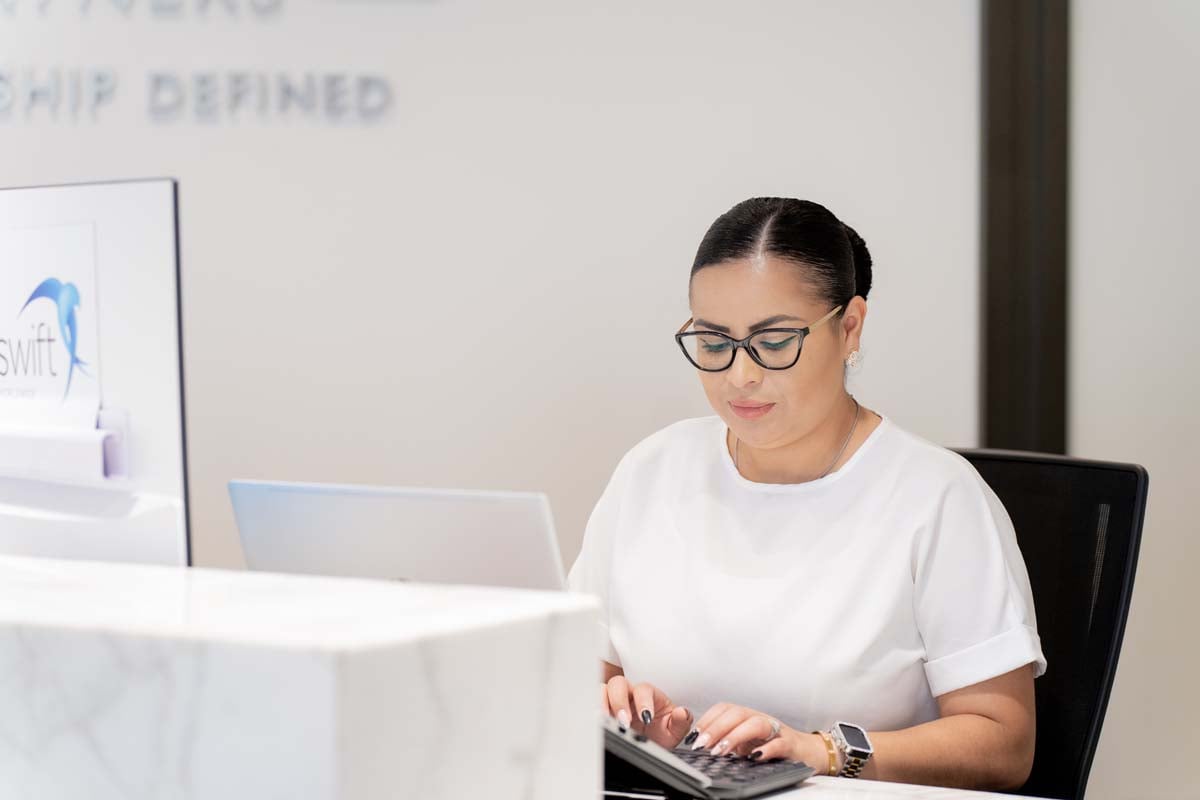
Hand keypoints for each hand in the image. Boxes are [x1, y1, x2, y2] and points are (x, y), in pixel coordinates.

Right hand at [601, 674, 692, 749]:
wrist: (651, 744)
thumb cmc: (660, 733)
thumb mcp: (673, 731)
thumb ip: (680, 722)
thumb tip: (681, 713)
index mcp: (648, 695)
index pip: (643, 690)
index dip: (643, 702)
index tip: (645, 718)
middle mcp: (630, 694)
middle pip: (619, 684)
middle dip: (619, 702)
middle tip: (623, 722)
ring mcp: (614, 700)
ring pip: (603, 689)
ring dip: (602, 703)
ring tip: (605, 721)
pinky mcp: (603, 708)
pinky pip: (592, 701)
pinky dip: (592, 708)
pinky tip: (597, 722)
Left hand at [687, 702, 829, 768]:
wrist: (807, 751)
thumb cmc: (773, 745)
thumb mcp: (746, 743)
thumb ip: (727, 742)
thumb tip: (702, 747)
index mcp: (747, 716)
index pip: (724, 709)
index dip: (707, 720)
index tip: (693, 736)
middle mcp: (760, 718)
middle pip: (736, 714)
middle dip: (715, 728)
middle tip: (701, 745)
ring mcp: (776, 730)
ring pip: (755, 724)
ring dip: (735, 736)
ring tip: (720, 751)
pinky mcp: (790, 744)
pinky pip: (779, 743)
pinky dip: (767, 749)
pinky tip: (755, 757)